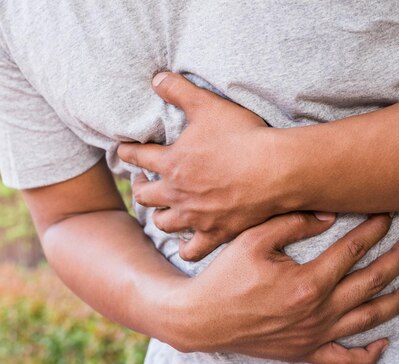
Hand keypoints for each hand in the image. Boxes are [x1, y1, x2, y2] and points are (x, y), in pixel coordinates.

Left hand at [118, 72, 290, 260]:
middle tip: (144, 180)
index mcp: (171, 163)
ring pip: (162, 223)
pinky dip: (185, 248)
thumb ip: (179, 90)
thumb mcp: (207, 105)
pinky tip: (185, 243)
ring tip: (162, 209)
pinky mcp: (215, 233)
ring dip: (158, 215)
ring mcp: (194, 217)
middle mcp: (176, 193)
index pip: (137, 156)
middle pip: (144, 195)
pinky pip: (192, 251)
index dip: (126, 152)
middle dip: (140, 186)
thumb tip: (156, 77)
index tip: (122, 151)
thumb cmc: (242, 136)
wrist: (276, 170)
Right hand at [164, 213, 398, 363]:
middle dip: (398, 258)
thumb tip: (328, 216)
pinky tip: (382, 343)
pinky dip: (368, 353)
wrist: (201, 318)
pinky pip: (345, 358)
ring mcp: (314, 335)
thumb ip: (292, 224)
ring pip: (368, 319)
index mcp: (308, 281)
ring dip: (396, 301)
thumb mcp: (252, 239)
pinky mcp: (304, 351)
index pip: (353, 250)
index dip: (373, 230)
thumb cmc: (224, 277)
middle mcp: (318, 311)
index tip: (385, 216)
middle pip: (371, 282)